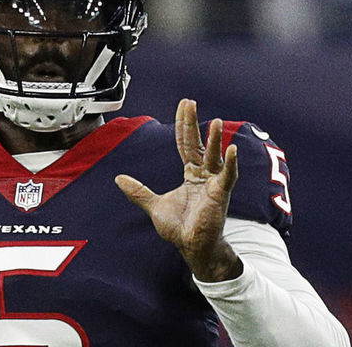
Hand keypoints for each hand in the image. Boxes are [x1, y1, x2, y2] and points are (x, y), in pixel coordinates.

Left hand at [115, 99, 241, 281]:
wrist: (192, 247)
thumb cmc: (179, 228)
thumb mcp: (153, 206)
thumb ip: (138, 191)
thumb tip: (118, 178)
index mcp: (190, 174)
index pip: (186, 144)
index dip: (183, 125)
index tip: (184, 105)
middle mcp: (203, 175)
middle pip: (198, 144)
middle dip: (193, 123)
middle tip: (190, 102)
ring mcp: (214, 184)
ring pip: (214, 156)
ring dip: (215, 140)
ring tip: (216, 122)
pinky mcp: (221, 195)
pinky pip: (227, 176)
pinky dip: (231, 163)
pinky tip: (233, 149)